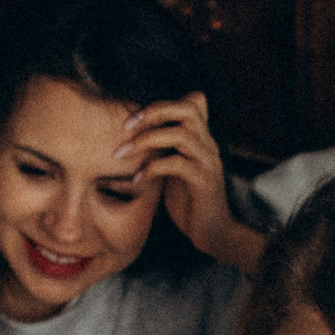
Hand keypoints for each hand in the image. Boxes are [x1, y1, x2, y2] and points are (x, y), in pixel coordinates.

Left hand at [120, 94, 266, 275]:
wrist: (212, 233)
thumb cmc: (189, 203)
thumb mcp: (175, 170)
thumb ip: (165, 150)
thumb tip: (135, 137)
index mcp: (202, 140)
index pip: (194, 102)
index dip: (164, 103)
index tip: (136, 119)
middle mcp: (208, 146)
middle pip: (188, 109)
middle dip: (155, 111)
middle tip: (127, 125)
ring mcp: (207, 163)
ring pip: (181, 135)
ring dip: (146, 140)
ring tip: (122, 153)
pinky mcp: (203, 182)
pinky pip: (176, 165)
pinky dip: (152, 168)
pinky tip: (137, 179)